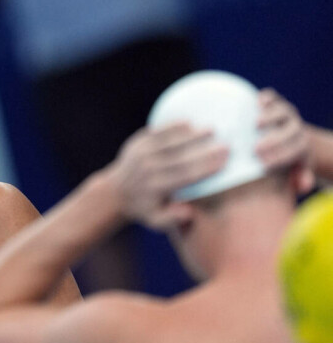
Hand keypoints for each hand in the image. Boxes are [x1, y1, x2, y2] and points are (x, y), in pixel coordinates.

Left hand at [105, 122, 227, 229]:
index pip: (185, 176)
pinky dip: (171, 127)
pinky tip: (188, 122)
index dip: (206, 168)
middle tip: (226, 144)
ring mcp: (141, 154)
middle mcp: (148, 169)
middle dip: (204, 151)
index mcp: (156, 187)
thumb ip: (172, 218)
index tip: (224, 161)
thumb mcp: (155, 220)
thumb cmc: (144, 207)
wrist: (116, 192)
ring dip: (191, 135)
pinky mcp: (137, 144)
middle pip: (181, 158)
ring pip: (169, 142)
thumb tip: (189, 212)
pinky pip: (156, 133)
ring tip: (211, 129)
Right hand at [256, 88, 313, 192]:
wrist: (285, 133)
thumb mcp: (293, 168)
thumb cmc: (282, 156)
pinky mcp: (273, 101)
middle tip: (256, 150)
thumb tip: (303, 187)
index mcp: (301, 144)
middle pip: (291, 131)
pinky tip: (254, 103)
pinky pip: (272, 97)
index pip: (295, 150)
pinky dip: (266, 99)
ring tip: (255, 124)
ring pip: (282, 111)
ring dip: (271, 117)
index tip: (264, 165)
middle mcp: (295, 126)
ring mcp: (284, 112)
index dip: (281, 157)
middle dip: (275, 141)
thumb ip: (298, 176)